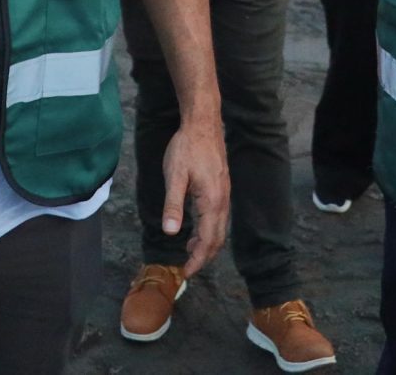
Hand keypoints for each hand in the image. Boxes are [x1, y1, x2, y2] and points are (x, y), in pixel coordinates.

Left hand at [161, 115, 231, 277]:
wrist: (203, 123)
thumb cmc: (186, 147)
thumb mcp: (174, 176)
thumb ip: (173, 205)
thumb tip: (171, 232)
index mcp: (211, 201)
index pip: (207, 240)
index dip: (197, 259)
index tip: (186, 273)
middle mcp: (223, 201)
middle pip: (218, 238)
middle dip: (204, 256)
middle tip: (188, 268)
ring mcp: (225, 194)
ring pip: (220, 229)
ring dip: (207, 244)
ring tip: (189, 251)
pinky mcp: (223, 188)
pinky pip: (220, 217)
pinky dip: (210, 230)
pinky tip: (196, 228)